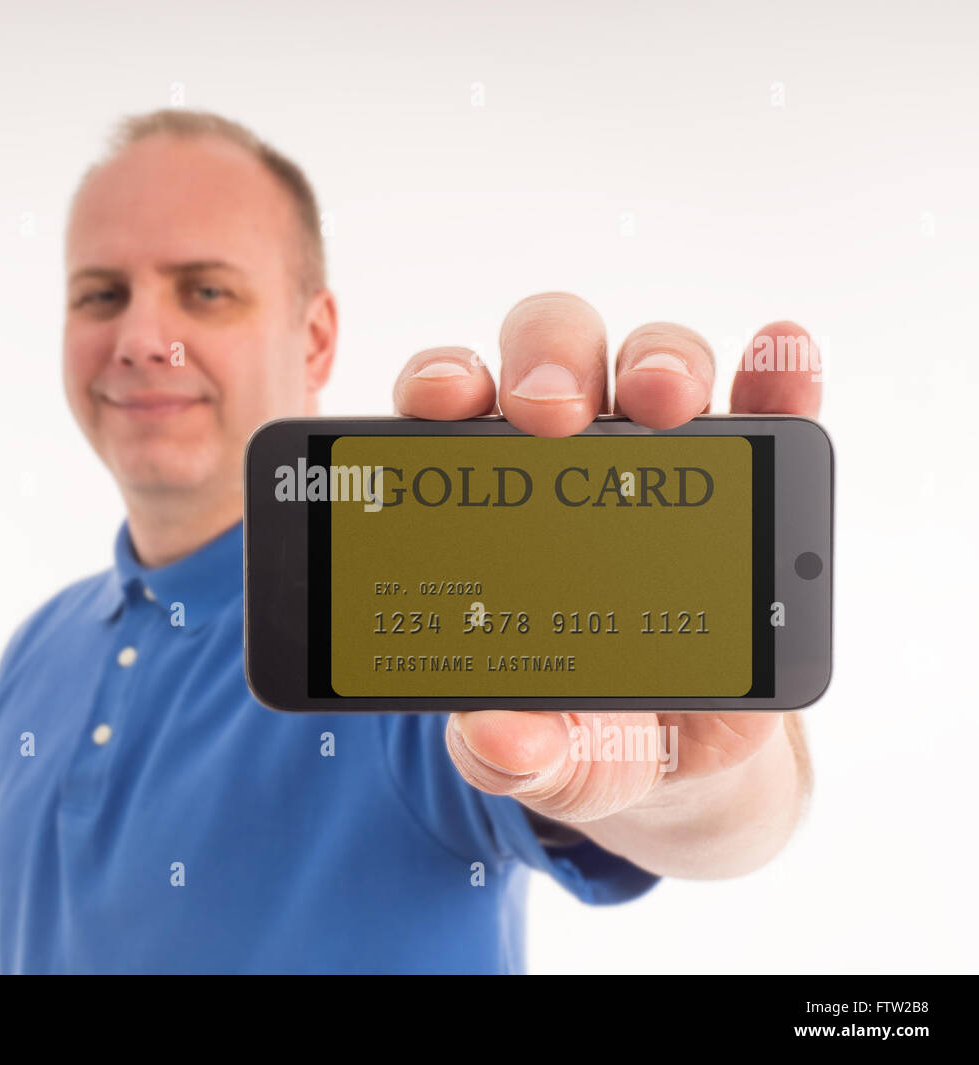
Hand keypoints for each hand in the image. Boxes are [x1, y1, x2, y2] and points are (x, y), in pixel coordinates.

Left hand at [392, 292, 817, 876]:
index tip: (437, 402)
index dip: (440, 382)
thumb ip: (509, 756)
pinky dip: (776, 371)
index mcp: (489, 502)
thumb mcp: (545, 755)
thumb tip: (495, 740)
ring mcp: (664, 453)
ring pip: (653, 360)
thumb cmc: (585, 731)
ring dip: (657, 362)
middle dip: (548, 361)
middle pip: (552, 355)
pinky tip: (782, 356)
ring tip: (667, 404)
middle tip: (551, 413)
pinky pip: (766, 401)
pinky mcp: (752, 471)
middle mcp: (570, 454)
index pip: (450, 407)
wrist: (680, 750)